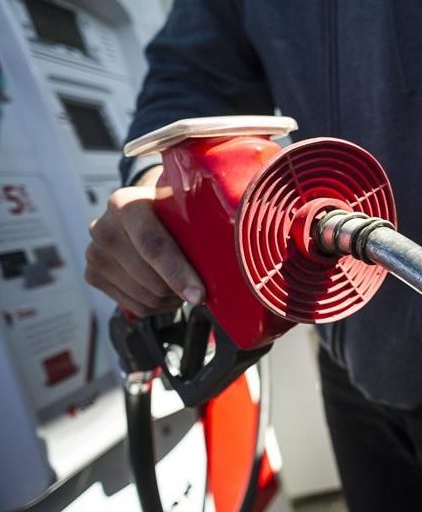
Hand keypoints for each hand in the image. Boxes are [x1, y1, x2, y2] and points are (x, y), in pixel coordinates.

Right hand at [84, 166, 204, 315]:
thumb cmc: (172, 210)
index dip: (178, 273)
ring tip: (184, 284)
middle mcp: (103, 228)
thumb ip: (202, 219)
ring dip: (172, 298)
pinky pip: (135, 306)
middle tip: (201, 285)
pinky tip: (167, 289)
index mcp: (126, 204)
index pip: (153, 246)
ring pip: (145, 297)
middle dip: (180, 289)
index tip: (199, 295)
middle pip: (151, 279)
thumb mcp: (184, 206)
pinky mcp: (93, 275)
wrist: (142, 212)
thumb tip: (237, 242)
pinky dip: (158, 305)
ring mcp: (94, 254)